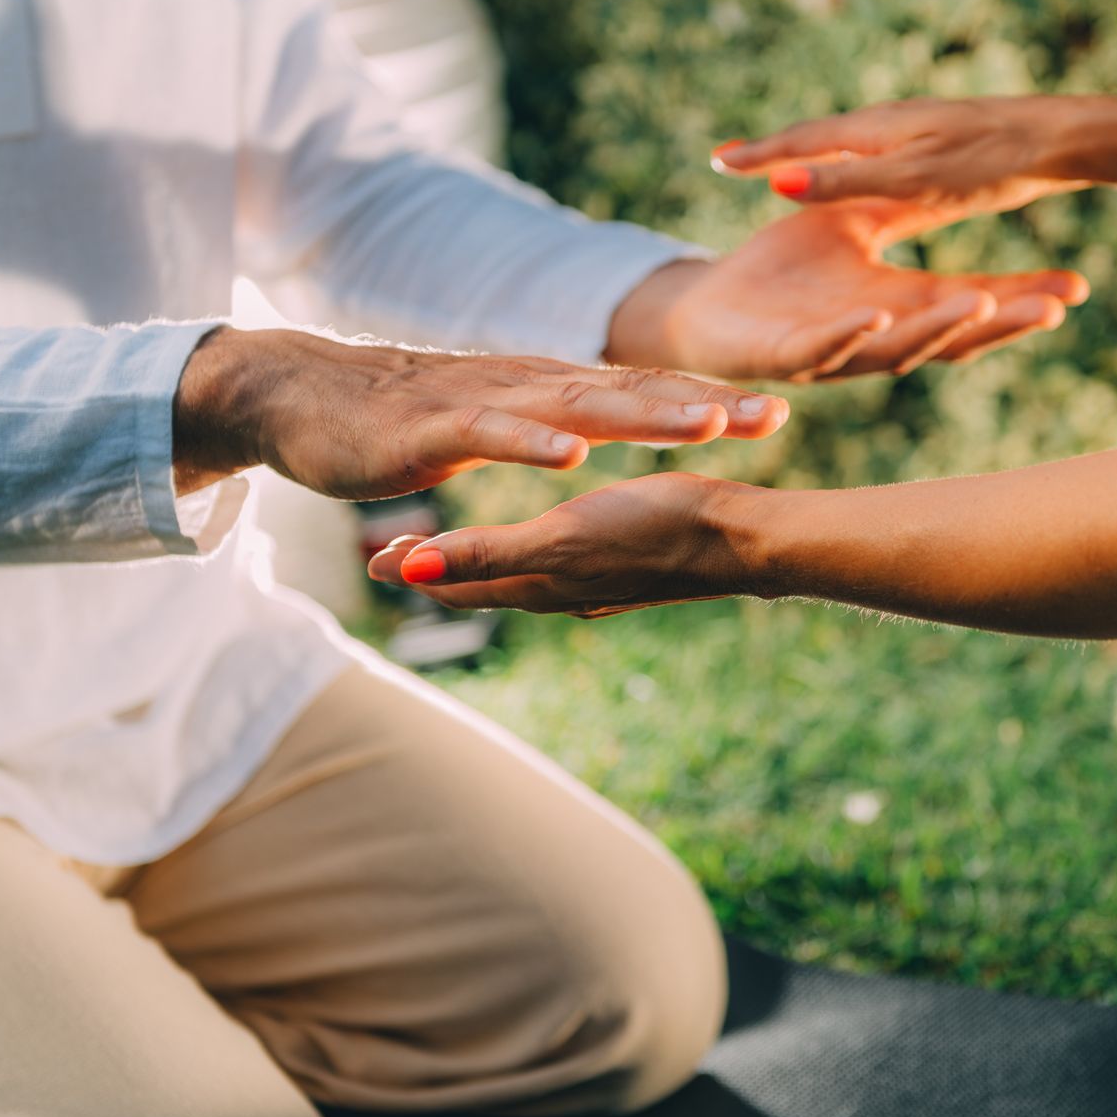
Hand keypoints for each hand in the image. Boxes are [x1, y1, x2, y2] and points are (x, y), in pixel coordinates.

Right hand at [172, 328, 785, 499]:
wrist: (298, 397)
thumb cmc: (399, 418)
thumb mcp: (493, 424)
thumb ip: (546, 424)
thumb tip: (597, 436)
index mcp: (545, 390)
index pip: (642, 394)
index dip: (709, 403)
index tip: (778, 414)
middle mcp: (526, 385)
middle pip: (631, 393)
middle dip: (706, 406)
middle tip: (776, 415)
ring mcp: (482, 402)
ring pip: (576, 406)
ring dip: (642, 415)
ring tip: (706, 423)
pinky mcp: (433, 427)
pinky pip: (490, 432)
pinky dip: (532, 440)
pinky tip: (572, 454)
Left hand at [366, 472, 758, 614]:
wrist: (744, 539)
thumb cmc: (655, 529)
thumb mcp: (562, 537)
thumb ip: (486, 553)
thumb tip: (409, 573)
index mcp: (538, 581)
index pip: (456, 581)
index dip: (412, 569)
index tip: (372, 557)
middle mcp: (562, 587)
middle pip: (483, 581)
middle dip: (439, 569)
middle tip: (395, 552)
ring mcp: (597, 577)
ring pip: (522, 571)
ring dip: (482, 562)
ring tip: (459, 547)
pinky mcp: (627, 558)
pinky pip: (560, 557)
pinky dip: (530, 551)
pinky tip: (548, 539)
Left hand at [603, 200, 1087, 381]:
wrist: (707, 309)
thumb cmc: (780, 270)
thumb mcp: (851, 223)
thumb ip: (897, 210)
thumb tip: (952, 184)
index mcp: (897, 307)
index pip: (973, 305)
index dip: (1022, 298)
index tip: (1077, 287)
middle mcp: (877, 338)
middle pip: (952, 334)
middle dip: (1004, 320)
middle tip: (1055, 306)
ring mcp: (834, 353)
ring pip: (896, 347)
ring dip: (939, 330)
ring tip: (979, 305)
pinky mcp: (784, 358)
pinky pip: (821, 349)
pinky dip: (849, 334)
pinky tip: (874, 314)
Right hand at [710, 96, 1093, 220]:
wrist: (1061, 139)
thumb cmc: (989, 163)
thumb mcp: (912, 182)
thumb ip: (846, 182)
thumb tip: (778, 180)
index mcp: (875, 132)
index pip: (801, 141)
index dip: (758, 154)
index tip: (718, 161)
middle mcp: (889, 125)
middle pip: (818, 135)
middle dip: (774, 150)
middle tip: (731, 159)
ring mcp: (916, 132)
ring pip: (847, 142)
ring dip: (809, 154)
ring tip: (781, 165)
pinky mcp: (940, 145)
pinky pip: (877, 154)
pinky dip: (848, 163)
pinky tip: (860, 171)